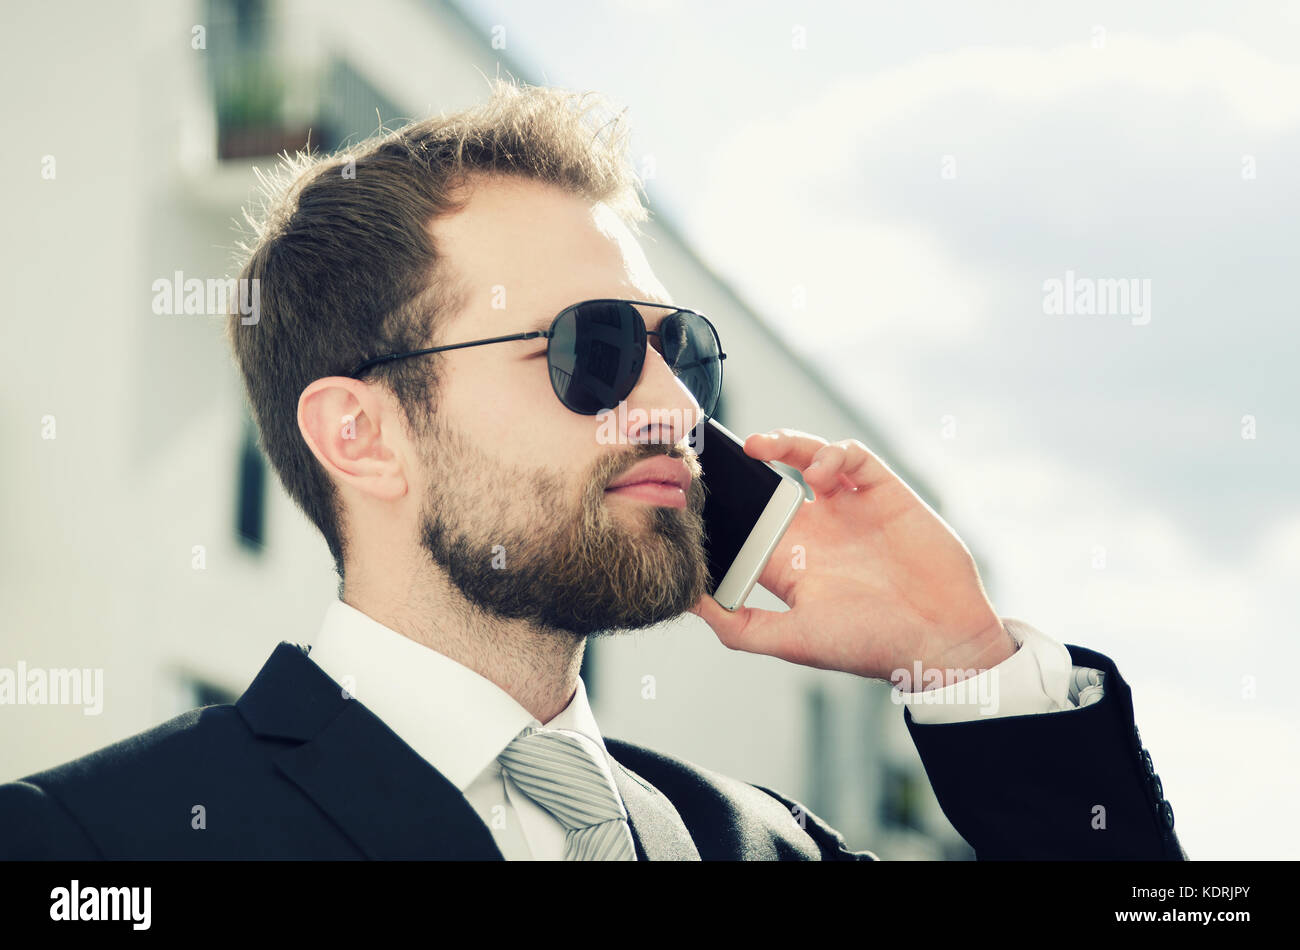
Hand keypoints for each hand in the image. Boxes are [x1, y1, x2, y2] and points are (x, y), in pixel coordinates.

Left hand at [687, 429, 1016, 685]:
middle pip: (770, 481)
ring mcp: (849, 509)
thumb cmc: (871, 645)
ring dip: (783, 443)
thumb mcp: (795, 640)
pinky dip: (832, 453)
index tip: (693, 491)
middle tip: (720, 454)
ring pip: (807, 456)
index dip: (721, 505)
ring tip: (761, 447)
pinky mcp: (883, 492)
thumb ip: (740, 626)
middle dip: (745, 463)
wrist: (942, 641)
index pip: (745, 523)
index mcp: (791, 562)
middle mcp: (817, 530)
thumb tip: (690, 602)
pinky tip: (821, 473)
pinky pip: (852, 456)